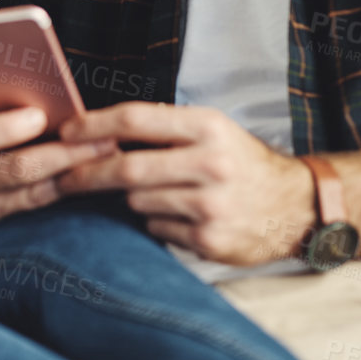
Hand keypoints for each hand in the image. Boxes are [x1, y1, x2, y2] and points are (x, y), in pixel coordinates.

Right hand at [0, 107, 117, 234]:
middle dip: (66, 154)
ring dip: (76, 175)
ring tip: (108, 157)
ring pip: (35, 193)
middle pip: (18, 169)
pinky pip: (36, 209)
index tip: (41, 116)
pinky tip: (90, 180)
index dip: (8, 128)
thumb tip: (45, 105)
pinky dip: (65, 192)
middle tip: (105, 140)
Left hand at [55, 103, 315, 265]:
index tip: (65, 131)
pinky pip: (156, 229)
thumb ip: (165, 131)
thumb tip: (96, 133)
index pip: (136, 119)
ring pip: (137, 201)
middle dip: (86, 173)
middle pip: (126, 167)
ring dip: (131, 198)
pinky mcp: (209, 240)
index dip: (93, 124)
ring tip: (157, 193)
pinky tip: (180, 217)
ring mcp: (211, 205)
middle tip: (62, 178)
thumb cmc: (242, 164)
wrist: (297, 207)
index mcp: (209, 127)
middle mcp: (211, 163)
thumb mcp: (213, 132)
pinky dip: (155, 222)